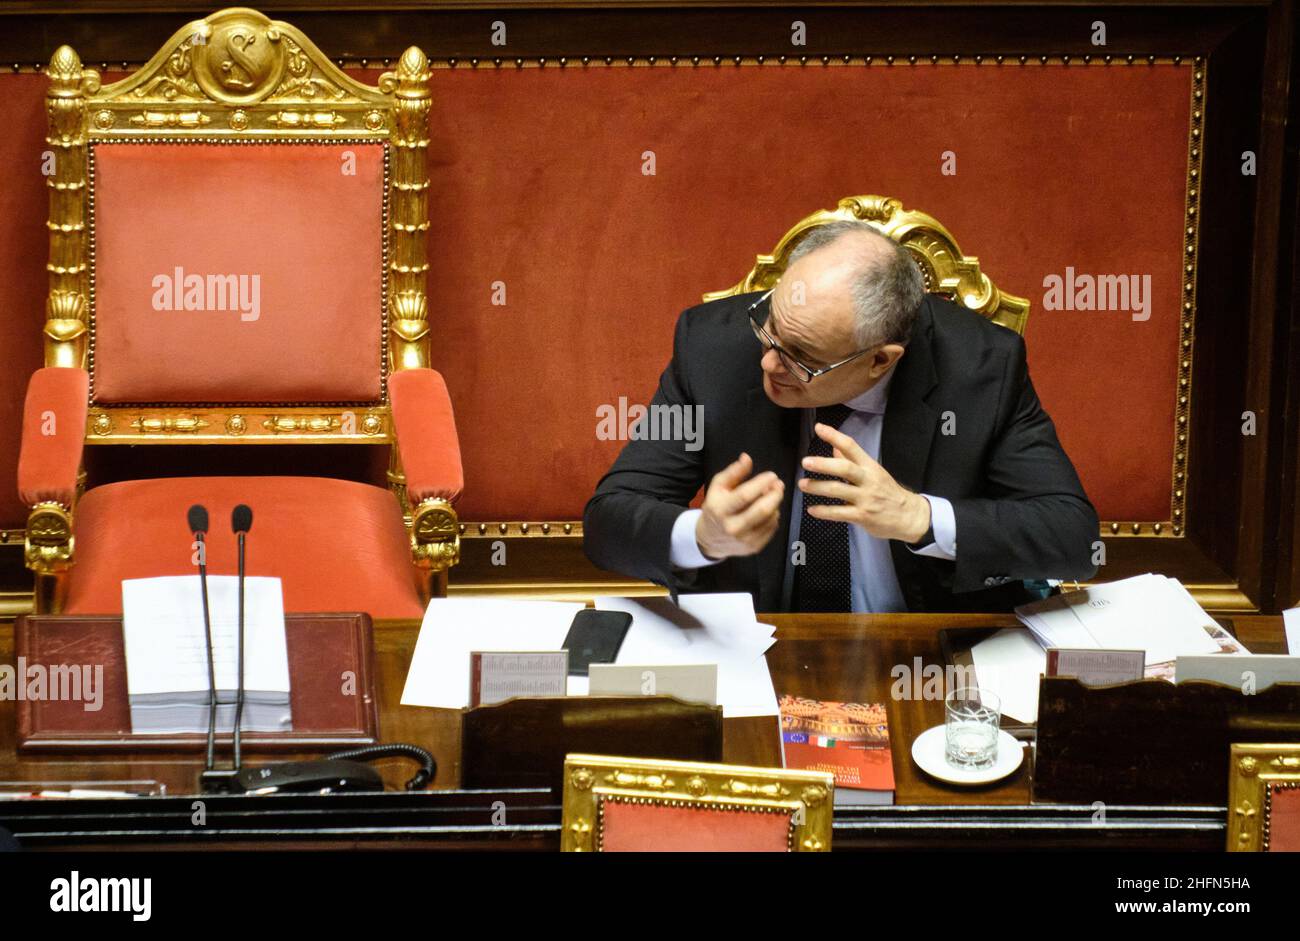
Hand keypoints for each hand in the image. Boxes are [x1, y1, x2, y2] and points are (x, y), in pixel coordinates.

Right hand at [695, 452, 784, 559]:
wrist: (710, 538)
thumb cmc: (716, 507)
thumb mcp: (718, 487)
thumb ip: (733, 472)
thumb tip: (747, 458)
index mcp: (721, 510)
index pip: (745, 495)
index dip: (761, 483)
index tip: (772, 475)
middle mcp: (732, 527)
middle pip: (762, 510)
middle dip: (775, 494)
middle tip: (779, 485)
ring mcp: (744, 540)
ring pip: (770, 519)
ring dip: (775, 504)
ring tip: (772, 495)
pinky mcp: (754, 548)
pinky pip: (772, 529)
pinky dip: (774, 516)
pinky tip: (769, 510)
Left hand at [799, 422, 930, 542]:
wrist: (909, 516)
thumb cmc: (888, 493)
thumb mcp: (873, 472)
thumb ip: (852, 460)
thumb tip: (833, 446)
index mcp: (870, 466)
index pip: (851, 447)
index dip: (834, 436)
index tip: (818, 427)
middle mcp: (868, 480)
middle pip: (844, 468)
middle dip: (823, 464)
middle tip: (805, 462)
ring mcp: (865, 498)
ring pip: (838, 490)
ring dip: (817, 487)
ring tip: (802, 485)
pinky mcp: (862, 516)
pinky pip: (839, 513)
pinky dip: (824, 511)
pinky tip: (812, 509)